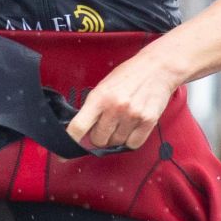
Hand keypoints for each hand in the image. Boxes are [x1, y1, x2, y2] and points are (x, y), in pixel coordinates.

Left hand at [65, 52, 181, 151]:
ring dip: (116, 137)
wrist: (157, 67)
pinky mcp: (148, 121)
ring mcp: (132, 116)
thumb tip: (84, 131)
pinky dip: (130, 140)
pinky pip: (133, 144)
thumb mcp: (104, 86)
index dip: (70, 141)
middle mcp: (115, 108)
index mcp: (99, 97)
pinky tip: (132, 126)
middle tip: (106, 124)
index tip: (63, 154)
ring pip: (116, 143)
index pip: (78, 127)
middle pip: (98, 140)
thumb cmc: (128, 75)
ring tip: (122, 120)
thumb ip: (94, 108)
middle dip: (99, 136)